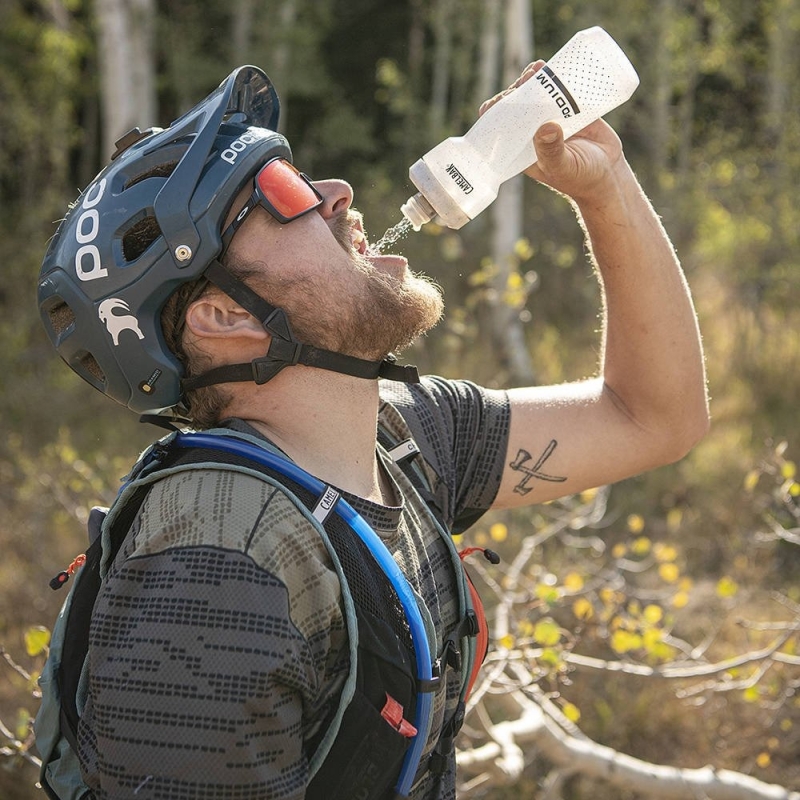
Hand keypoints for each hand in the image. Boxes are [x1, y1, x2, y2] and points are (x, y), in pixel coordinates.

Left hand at [480, 61, 625, 202]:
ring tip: (535, 70)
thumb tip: (545, 128)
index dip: (495, 113)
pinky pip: (557, 88)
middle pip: (515, 106)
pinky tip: (546, 65)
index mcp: (522, 148)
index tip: (501, 101)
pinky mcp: (569, 108)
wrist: (609, 173)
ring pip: (534, 93)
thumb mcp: (563, 167)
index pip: (499, 128)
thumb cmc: (580, 178)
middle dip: (515, 91)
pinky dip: (551, 76)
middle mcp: (532, 131)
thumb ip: (552, 150)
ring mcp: (550, 117)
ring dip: (530, 79)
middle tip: (524, 82)